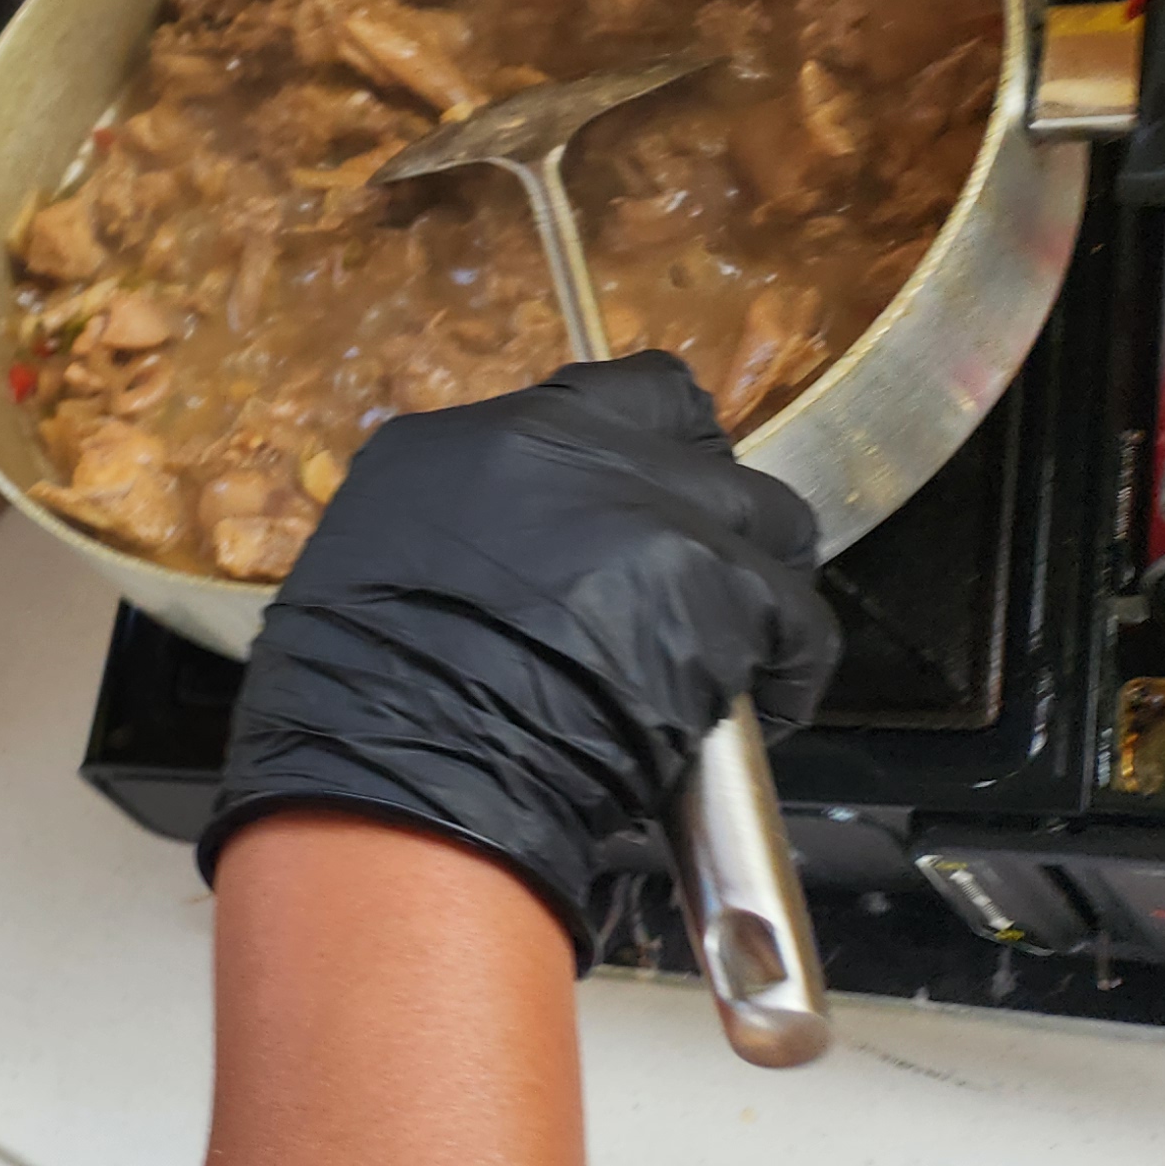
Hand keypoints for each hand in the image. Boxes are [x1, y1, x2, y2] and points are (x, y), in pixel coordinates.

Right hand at [198, 352, 840, 953]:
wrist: (410, 765)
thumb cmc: (361, 697)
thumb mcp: (384, 564)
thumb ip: (468, 527)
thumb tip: (520, 550)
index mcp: (478, 441)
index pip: (605, 400)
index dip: (639, 455)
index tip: (639, 505)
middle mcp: (573, 446)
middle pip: (694, 442)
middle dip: (705, 505)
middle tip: (692, 577)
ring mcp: (657, 508)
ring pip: (769, 519)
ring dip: (757, 580)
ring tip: (733, 647)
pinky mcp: (726, 584)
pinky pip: (803, 620)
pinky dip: (788, 669)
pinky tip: (757, 708)